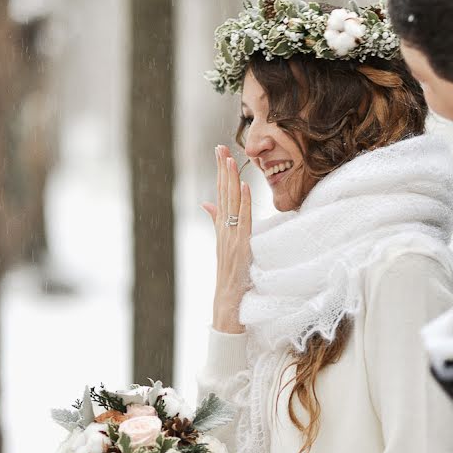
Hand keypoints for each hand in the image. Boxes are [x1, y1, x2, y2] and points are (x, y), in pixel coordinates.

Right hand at [201, 145, 251, 333]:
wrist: (228, 304)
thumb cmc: (230, 278)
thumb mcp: (224, 246)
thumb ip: (216, 222)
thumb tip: (207, 203)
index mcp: (221, 228)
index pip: (220, 194)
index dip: (220, 173)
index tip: (220, 153)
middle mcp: (223, 230)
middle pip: (222, 194)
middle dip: (222, 169)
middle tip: (220, 147)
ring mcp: (230, 238)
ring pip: (231, 203)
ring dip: (231, 180)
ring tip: (230, 159)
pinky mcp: (240, 247)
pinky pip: (243, 220)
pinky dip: (245, 203)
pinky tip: (245, 187)